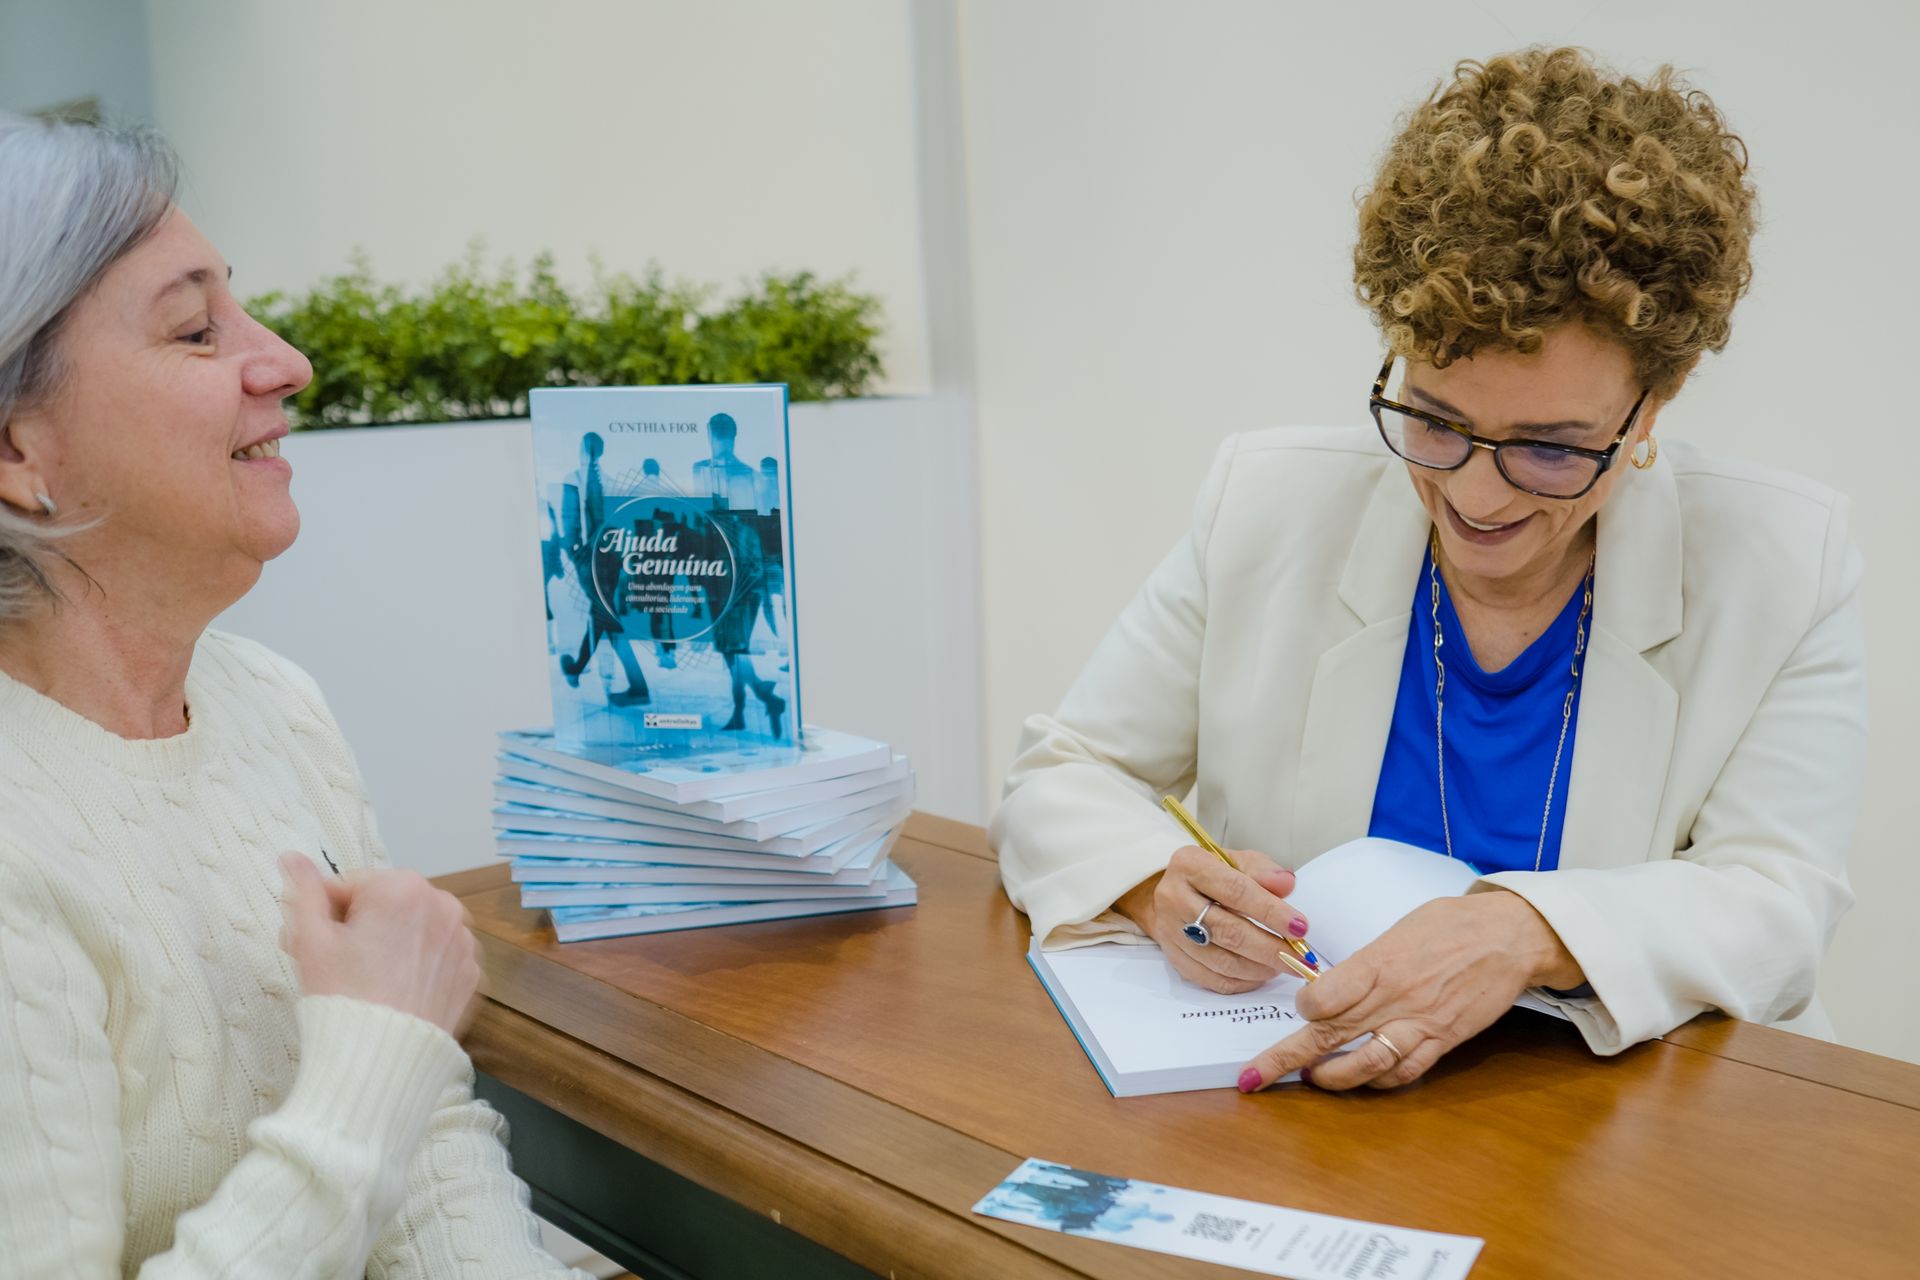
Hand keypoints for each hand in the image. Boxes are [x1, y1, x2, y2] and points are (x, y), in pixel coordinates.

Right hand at [279, 854, 482, 1037]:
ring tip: (367, 981)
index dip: (326, 916)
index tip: (317, 944)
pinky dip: (417, 964)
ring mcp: (462, 939)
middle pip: (385, 904)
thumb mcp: (310, 940)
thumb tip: (292, 857)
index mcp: (403, 887)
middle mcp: (443, 904)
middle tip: (337, 964)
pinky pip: (436, 955)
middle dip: (359, 926)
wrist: (384, 1058)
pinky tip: (396, 989)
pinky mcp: (471, 970)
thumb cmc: (345, 998)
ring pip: (413, 928)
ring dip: (390, 942)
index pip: (350, 887)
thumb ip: (303, 890)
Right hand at [1114, 845, 1311, 994]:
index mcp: (1190, 865)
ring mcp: (1170, 931)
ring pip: (1221, 961)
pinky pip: (1211, 979)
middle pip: (1228, 930)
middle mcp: (1174, 898)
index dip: (1271, 912)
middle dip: (1270, 948)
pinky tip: (1261, 975)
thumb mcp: (1238, 861)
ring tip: (1285, 965)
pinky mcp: (1173, 958)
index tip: (1300, 927)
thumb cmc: (1214, 876)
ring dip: (1259, 968)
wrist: (1175, 892)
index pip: (1235, 891)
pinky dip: (1242, 982)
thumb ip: (1263, 871)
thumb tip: (1286, 884)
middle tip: (1300, 957)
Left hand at [1238, 889, 1580, 1091]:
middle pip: (1328, 1036)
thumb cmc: (1452, 924)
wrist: (1509, 937)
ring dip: (1332, 1078)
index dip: (1303, 1007)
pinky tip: (1363, 1081)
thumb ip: (1365, 962)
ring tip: (1312, 1080)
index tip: (1300, 1005)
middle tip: (1253, 1077)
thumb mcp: (1398, 930)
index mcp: (1378, 964)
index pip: (1321, 999)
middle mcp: (1394, 999)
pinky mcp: (1443, 1042)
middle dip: (1285, 1059)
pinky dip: (1379, 1081)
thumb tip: (1336, 981)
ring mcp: (1419, 1025)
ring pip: (1365, 1065)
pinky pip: (1405, 1072)